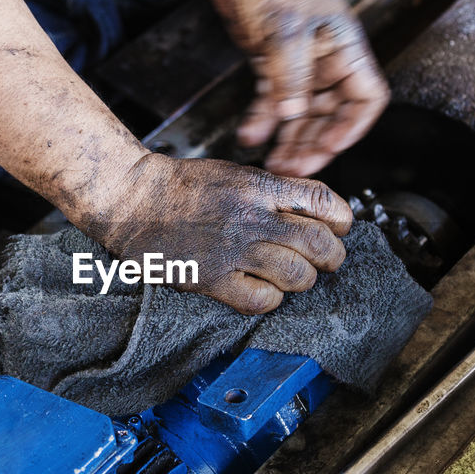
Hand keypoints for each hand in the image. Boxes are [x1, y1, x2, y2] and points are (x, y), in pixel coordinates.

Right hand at [93, 154, 351, 313]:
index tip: (340, 227)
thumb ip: (274, 190)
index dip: (341, 218)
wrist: (133, 199)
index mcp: (259, 187)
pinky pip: (261, 300)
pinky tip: (264, 290)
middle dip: (332, 256)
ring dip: (304, 280)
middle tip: (327, 259)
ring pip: (296, 276)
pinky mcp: (213, 279)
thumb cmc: (181, 186)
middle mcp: (252, 218)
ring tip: (295, 277)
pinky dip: (270, 299)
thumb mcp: (235, 173)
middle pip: (319, 243)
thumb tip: (312, 209)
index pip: (323, 201)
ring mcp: (233, 251)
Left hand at [209, 0, 389, 177]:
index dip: (352, 130)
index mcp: (346, 51)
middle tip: (292, 168)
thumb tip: (292, 116)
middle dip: (313, 144)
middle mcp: (327, 61)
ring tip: (273, 162)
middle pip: (331, 116)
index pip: (366, 101)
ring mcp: (300, 63)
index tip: (329, 149)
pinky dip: (262, 119)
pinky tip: (250, 135)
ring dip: (289, 139)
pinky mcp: (272, 62)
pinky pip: (272, 100)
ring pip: (301, 113)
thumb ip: (290, 79)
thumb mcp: (285, 32)